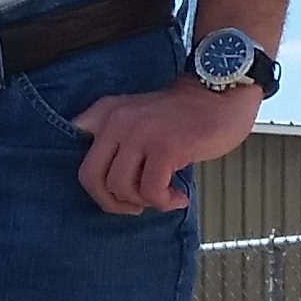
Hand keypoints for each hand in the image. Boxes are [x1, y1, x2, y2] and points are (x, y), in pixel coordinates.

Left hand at [70, 84, 260, 216]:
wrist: (222, 95)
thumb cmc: (185, 113)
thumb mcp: (138, 114)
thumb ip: (116, 137)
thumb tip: (107, 185)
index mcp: (107, 112)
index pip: (78, 151)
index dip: (95, 185)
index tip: (117, 192)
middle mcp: (117, 120)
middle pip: (91, 178)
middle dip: (112, 202)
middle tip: (136, 206)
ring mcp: (140, 133)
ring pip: (121, 187)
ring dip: (143, 201)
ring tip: (163, 196)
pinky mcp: (164, 147)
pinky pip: (151, 191)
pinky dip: (164, 202)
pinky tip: (178, 197)